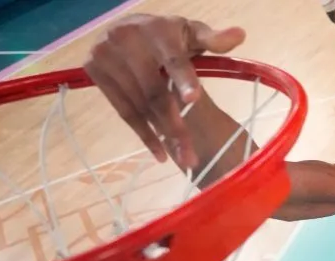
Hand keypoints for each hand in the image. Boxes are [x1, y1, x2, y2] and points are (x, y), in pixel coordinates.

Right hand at [83, 14, 246, 167]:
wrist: (129, 29)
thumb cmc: (169, 35)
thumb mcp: (193, 34)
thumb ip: (214, 40)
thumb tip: (239, 35)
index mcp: (158, 30)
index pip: (174, 60)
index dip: (184, 80)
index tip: (194, 100)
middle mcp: (127, 38)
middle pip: (155, 92)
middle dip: (175, 126)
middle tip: (192, 155)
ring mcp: (106, 54)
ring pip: (140, 105)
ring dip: (162, 136)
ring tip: (183, 158)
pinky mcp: (94, 70)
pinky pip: (122, 109)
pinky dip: (142, 133)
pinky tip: (159, 152)